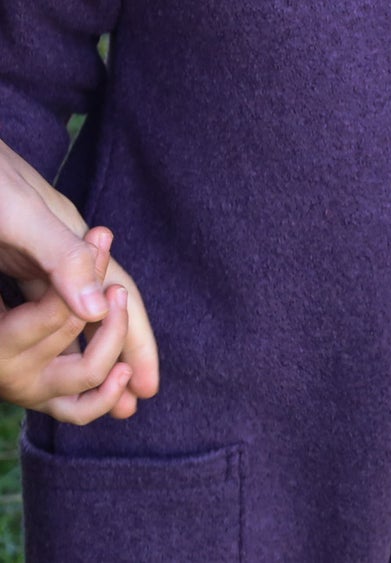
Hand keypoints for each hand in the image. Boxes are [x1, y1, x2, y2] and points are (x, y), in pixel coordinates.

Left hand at [0, 141, 158, 416]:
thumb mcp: (19, 215)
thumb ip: (62, 256)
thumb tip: (101, 309)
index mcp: (73, 240)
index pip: (119, 296)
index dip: (136, 341)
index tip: (150, 385)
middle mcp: (60, 251)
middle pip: (102, 309)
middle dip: (119, 352)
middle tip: (135, 401)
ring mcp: (34, 255)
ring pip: (71, 313)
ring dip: (86, 351)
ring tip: (103, 389)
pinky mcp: (9, 259)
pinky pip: (39, 309)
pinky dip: (54, 336)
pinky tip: (53, 349)